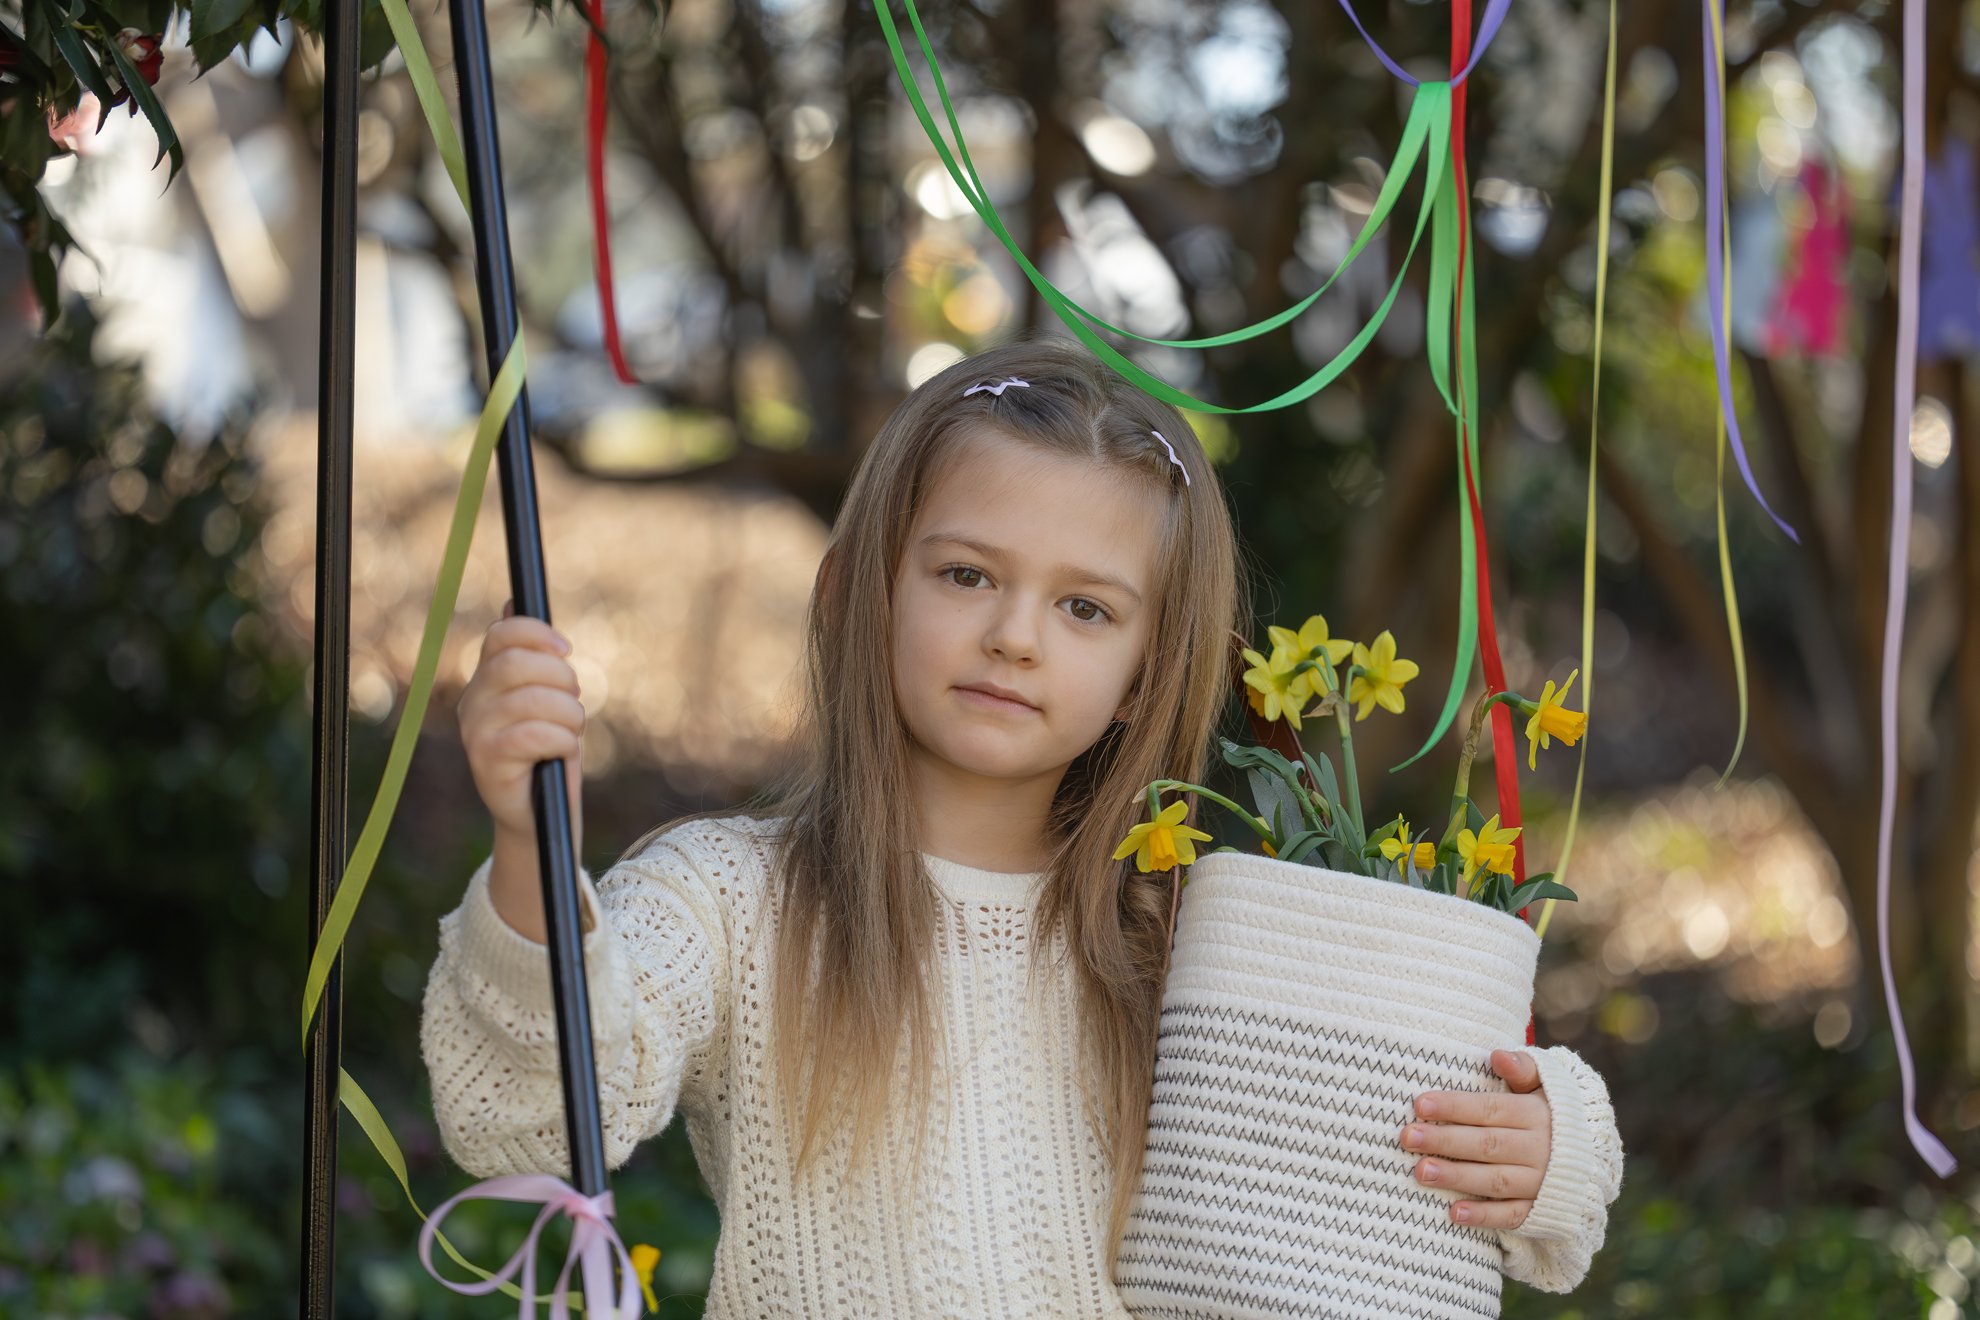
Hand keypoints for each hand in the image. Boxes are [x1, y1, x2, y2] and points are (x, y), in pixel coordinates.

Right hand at [457, 599, 584, 850]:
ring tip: (571, 732)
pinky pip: (535, 734)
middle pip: (517, 662)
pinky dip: (563, 741)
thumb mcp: (545, 698)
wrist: (540, 814)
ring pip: (534, 699)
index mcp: (485, 679)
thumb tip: (512, 601)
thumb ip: (532, 656)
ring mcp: (474, 732)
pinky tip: (562, 753)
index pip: (501, 634)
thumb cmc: (547, 751)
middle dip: (562, 678)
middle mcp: (471, 701)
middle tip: (574, 701)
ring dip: (569, 715)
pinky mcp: (486, 761)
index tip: (566, 650)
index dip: (538, 633)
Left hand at [1399, 1048, 1550, 1229]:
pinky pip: (1512, 1215)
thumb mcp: (1545, 1086)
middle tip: (1408, 1137)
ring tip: (1421, 1171)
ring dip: (1457, 1177)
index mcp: (1537, 1115)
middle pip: (1487, 1144)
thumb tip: (1497, 1055)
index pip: (1490, 1109)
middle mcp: (1540, 1149)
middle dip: (1446, 1141)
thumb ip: (1523, 1069)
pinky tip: (1454, 1212)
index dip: (1455, 1107)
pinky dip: (1485, 1216)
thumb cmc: (1551, 1113)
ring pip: (1496, 1180)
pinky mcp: (1541, 1210)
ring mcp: (1541, 1182)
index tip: (1420, 1105)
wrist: (1594, 1159)